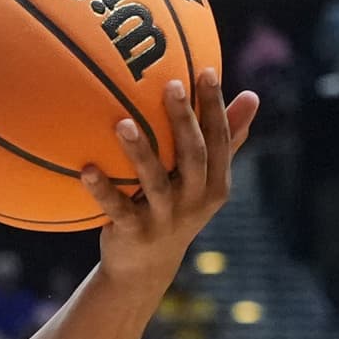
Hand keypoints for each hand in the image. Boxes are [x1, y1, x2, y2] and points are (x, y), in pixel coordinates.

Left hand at [84, 68, 256, 288]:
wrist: (146, 268)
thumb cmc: (175, 209)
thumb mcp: (202, 179)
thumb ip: (225, 140)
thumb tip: (253, 95)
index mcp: (215, 184)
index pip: (219, 140)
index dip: (215, 106)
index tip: (206, 70)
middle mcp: (194, 201)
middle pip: (193, 156)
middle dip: (184, 120)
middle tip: (170, 84)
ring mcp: (165, 219)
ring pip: (155, 182)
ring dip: (139, 152)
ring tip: (122, 123)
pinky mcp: (135, 233)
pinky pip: (117, 208)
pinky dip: (101, 190)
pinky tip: (86, 168)